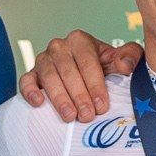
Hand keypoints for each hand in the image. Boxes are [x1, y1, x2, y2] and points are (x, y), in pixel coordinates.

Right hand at [17, 29, 142, 121]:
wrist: (86, 75)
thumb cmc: (104, 68)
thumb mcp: (120, 60)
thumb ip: (130, 56)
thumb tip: (124, 65)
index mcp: (80, 40)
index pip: (87, 61)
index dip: (95, 84)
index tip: (102, 105)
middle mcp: (59, 47)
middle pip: (68, 71)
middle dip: (79, 95)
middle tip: (87, 116)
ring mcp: (43, 60)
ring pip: (49, 77)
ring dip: (59, 97)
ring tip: (69, 116)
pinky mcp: (31, 74)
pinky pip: (26, 80)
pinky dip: (30, 91)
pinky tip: (38, 103)